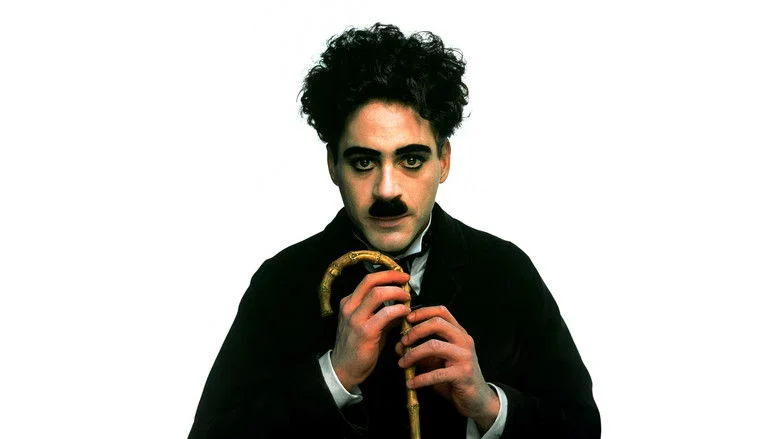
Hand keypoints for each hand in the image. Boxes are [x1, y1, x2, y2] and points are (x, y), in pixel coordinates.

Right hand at [331, 270, 410, 391]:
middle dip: (392, 276)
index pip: (368, 280)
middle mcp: (349, 307)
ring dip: (397, 293)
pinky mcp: (365, 332)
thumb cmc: (358, 348)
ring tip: (407, 298)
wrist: (344, 370)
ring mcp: (355, 319)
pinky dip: (399, 309)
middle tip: (406, 280)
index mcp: (348, 303)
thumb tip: (402, 305)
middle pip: (371, 281)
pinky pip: (386, 314)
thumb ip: (383, 314)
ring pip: (378, 293)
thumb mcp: (368, 325)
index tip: (401, 276)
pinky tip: (405, 312)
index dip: (387, 274)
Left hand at [396, 305, 498, 431]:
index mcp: (459, 333)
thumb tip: (399, 346)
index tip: (407, 319)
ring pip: (434, 346)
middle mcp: (464, 341)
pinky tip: (411, 383)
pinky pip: (436, 373)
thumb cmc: (454, 376)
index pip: (442, 312)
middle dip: (416, 331)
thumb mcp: (437, 360)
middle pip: (437, 323)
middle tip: (403, 342)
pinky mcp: (463, 374)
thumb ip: (421, 351)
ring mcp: (465, 356)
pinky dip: (420, 378)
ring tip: (402, 364)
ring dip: (413, 354)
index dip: (423, 312)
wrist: (477, 398)